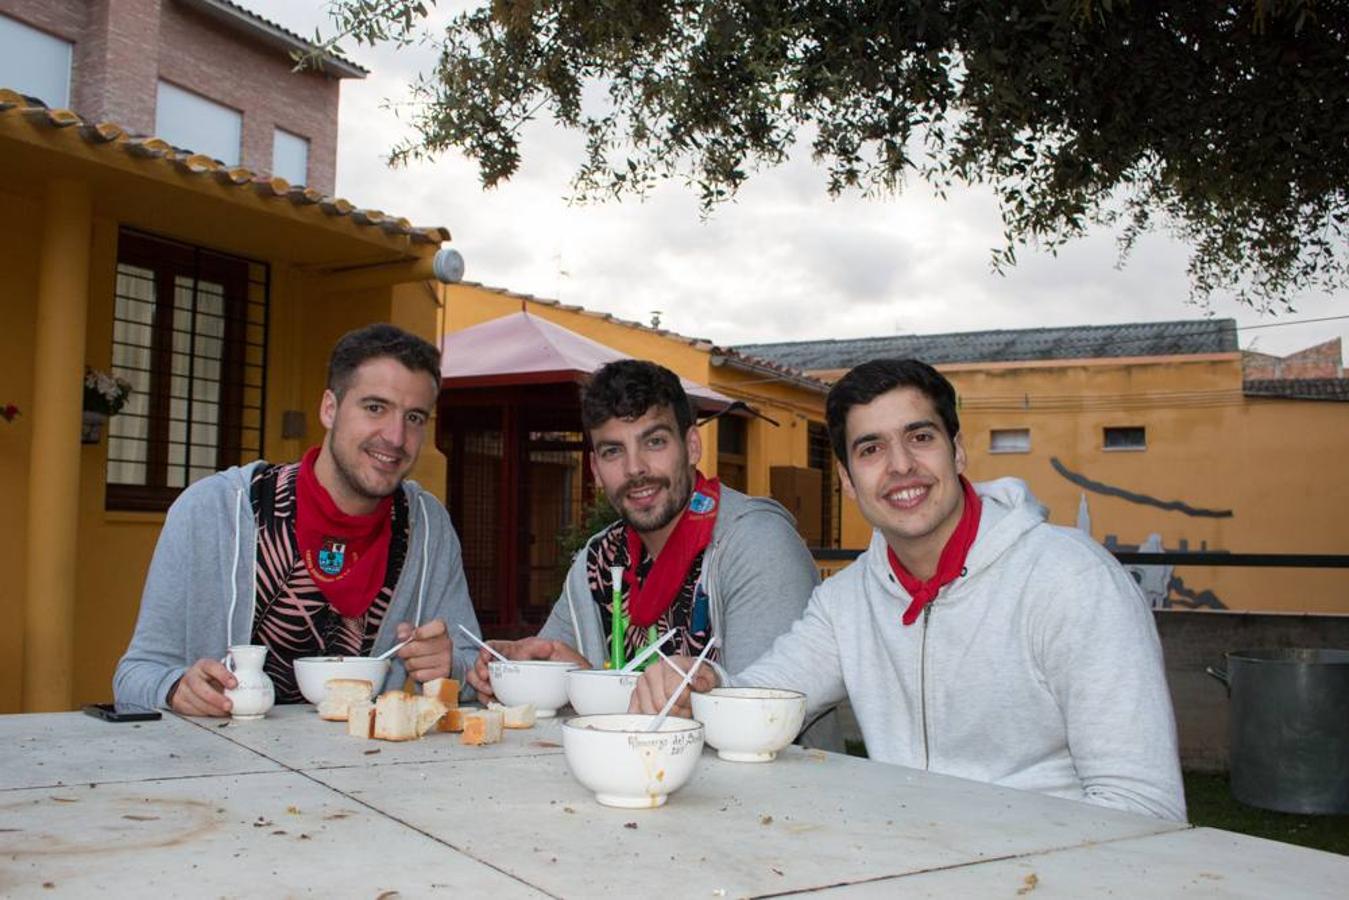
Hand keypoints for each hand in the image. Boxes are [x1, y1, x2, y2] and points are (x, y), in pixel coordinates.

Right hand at [169, 658, 236, 716]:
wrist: (187, 683)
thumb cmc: (209, 677)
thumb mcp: (219, 671)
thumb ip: (233, 675)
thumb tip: (254, 685)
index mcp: (203, 665)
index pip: (212, 667)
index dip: (223, 675)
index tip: (234, 684)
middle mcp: (192, 676)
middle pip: (201, 688)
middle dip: (216, 699)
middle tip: (229, 705)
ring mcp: (183, 690)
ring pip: (197, 702)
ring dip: (213, 709)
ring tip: (225, 712)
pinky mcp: (179, 702)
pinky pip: (193, 711)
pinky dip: (206, 714)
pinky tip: (215, 714)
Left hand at [395, 619, 451, 683]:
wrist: (438, 657)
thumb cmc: (423, 641)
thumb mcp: (414, 630)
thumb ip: (405, 629)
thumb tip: (401, 636)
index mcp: (442, 629)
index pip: (436, 627)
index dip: (421, 632)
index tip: (412, 635)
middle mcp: (447, 643)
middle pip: (415, 648)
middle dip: (404, 651)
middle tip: (402, 651)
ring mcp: (446, 660)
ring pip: (414, 663)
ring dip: (408, 663)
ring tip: (411, 660)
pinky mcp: (442, 674)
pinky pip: (418, 675)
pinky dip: (413, 673)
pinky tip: (417, 668)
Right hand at [466, 637, 590, 701]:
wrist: (581, 688)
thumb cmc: (571, 667)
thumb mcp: (559, 650)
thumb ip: (539, 646)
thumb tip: (521, 652)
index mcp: (518, 651)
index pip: (495, 647)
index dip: (485, 651)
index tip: (486, 659)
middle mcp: (510, 667)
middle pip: (483, 665)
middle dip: (478, 672)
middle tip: (487, 681)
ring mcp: (508, 684)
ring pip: (482, 683)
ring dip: (480, 687)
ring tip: (490, 692)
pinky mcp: (510, 699)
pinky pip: (491, 700)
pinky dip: (487, 701)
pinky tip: (494, 702)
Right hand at [628, 654, 718, 717]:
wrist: (687, 679)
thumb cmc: (695, 679)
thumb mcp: (708, 678)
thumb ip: (705, 681)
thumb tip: (698, 684)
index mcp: (670, 664)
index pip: (671, 690)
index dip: (682, 702)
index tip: (689, 703)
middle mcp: (652, 671)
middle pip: (660, 704)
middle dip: (676, 712)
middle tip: (685, 710)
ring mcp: (641, 684)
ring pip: (649, 713)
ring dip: (665, 718)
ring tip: (676, 712)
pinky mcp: (634, 697)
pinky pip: (638, 714)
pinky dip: (651, 720)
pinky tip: (662, 716)